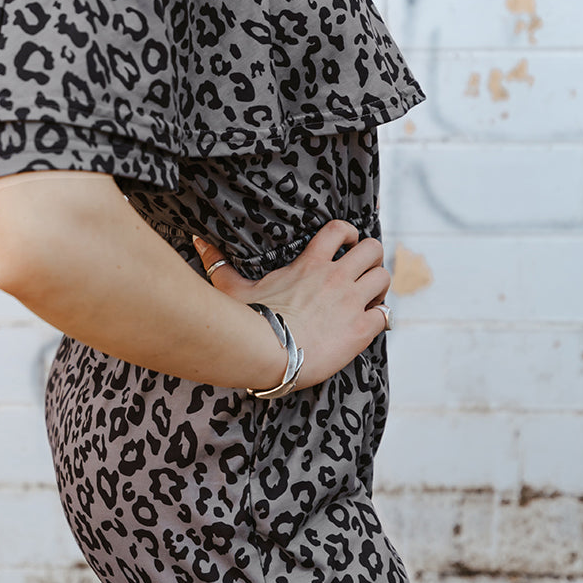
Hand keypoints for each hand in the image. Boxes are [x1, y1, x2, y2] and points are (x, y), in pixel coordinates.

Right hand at [192, 220, 390, 391]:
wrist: (267, 353)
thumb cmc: (248, 320)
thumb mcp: (232, 287)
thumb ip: (219, 263)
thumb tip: (198, 240)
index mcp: (311, 263)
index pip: (340, 229)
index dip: (349, 233)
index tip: (347, 244)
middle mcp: (336, 277)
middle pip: (373, 249)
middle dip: (372, 258)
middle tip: (364, 271)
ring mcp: (351, 302)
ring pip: (384, 278)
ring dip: (379, 287)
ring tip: (370, 298)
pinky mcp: (361, 329)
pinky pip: (384, 315)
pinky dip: (380, 319)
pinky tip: (369, 325)